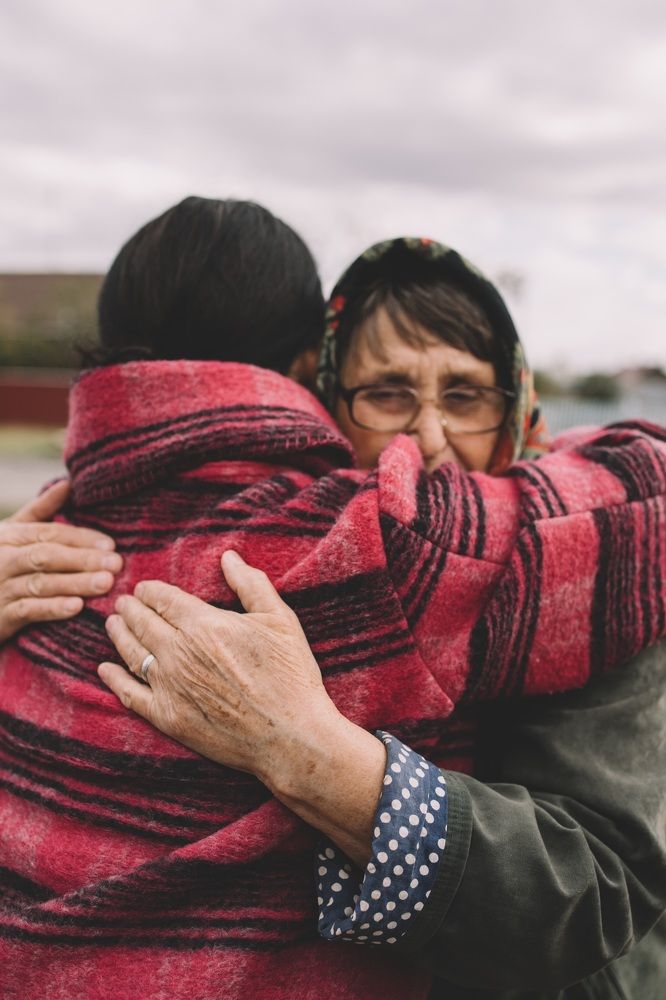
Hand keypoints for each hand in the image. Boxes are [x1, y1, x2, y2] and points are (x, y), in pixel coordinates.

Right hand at [0, 480, 121, 642]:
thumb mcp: (13, 535)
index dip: (80, 538)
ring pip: (41, 583)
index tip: (110, 545)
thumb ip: (41, 510)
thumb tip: (68, 484)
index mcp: (9, 536)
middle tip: (116, 564)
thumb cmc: (0, 563)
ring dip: (75, 583)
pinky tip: (77, 607)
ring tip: (105, 583)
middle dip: (83, 559)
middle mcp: (3, 559)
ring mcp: (0, 587)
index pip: (48, 534)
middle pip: (47, 556)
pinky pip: (29, 610)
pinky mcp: (1, 616)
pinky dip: (52, 608)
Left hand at [100, 551, 386, 864]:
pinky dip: (113, 679)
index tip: (143, 588)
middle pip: (142, 622)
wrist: (289, 735)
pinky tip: (104, 670)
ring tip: (112, 625)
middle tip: (122, 603)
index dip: (150, 591)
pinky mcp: (167, 718)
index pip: (163, 599)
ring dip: (118, 635)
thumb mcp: (279, 620)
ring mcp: (169, 686)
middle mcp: (178, 652)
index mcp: (204, 625)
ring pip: (131, 653)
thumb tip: (228, 557)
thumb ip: (251, 585)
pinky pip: (129, 694)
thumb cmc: (290, 675)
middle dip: (129, 609)